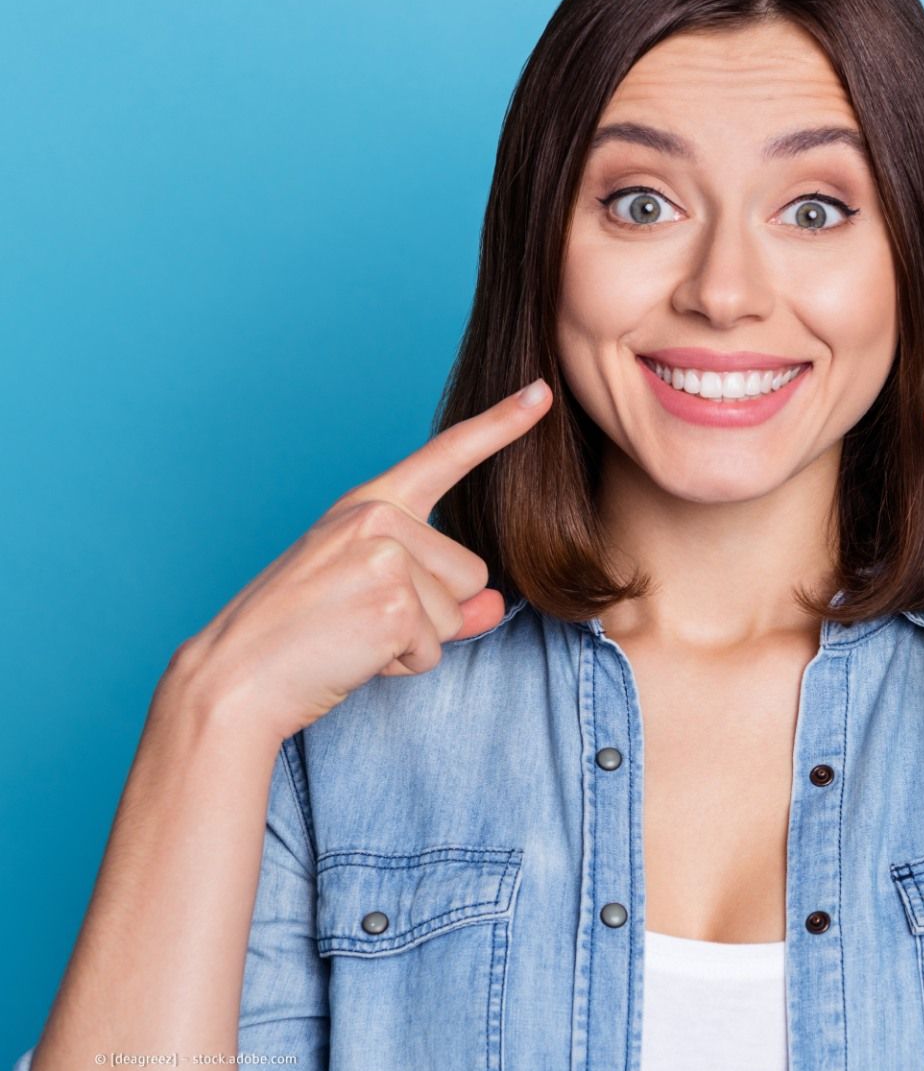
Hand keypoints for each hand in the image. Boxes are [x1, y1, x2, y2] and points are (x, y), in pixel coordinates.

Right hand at [167, 379, 555, 742]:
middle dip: (429, 614)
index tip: (541, 392)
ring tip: (351, 634)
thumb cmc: (298, 636)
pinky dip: (402, 665)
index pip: (446, 455)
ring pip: (458, 613)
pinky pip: (435, 648)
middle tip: (356, 618)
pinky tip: (352, 654)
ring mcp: (386, 556)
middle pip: (470, 574)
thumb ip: (442, 597)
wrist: (235, 677)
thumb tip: (493, 605)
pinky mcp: (393, 603)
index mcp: (370, 503)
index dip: (501, 425)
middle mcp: (379, 517)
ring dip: (415, 641)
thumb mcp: (371, 597)